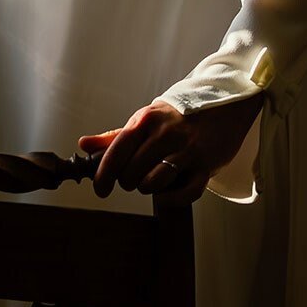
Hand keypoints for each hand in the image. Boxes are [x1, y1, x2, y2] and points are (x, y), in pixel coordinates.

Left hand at [78, 92, 264, 202]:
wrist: (222, 107)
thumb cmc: (176, 117)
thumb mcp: (146, 119)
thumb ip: (115, 135)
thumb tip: (84, 145)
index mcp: (146, 120)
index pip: (117, 150)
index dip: (104, 174)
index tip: (99, 189)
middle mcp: (165, 134)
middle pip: (133, 172)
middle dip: (128, 182)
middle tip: (133, 178)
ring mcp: (187, 150)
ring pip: (154, 183)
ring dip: (149, 189)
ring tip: (151, 181)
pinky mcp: (206, 166)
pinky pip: (184, 194)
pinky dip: (171, 199)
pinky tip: (167, 193)